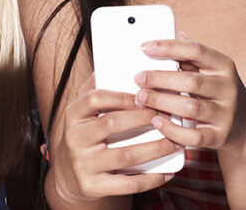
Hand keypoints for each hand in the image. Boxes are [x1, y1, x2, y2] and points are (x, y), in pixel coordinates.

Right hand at [47, 75, 176, 203]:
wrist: (67, 179)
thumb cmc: (84, 137)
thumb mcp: (82, 112)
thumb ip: (96, 87)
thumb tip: (117, 58)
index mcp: (73, 115)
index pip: (95, 98)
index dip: (122, 95)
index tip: (147, 93)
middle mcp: (75, 139)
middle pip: (113, 124)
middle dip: (145, 119)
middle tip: (170, 115)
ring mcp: (83, 164)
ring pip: (125, 155)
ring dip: (156, 148)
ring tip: (177, 142)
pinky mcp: (92, 186)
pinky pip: (127, 183)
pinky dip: (151, 179)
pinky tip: (168, 172)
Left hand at [134, 32, 245, 155]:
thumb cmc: (221, 93)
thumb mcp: (213, 71)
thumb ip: (193, 57)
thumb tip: (176, 34)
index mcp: (224, 66)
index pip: (196, 50)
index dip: (169, 46)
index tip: (145, 47)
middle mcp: (228, 88)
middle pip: (191, 81)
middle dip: (160, 79)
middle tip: (139, 78)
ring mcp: (225, 114)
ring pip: (191, 108)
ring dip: (162, 102)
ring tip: (142, 98)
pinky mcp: (220, 136)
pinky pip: (193, 136)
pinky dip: (172, 130)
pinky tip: (157, 121)